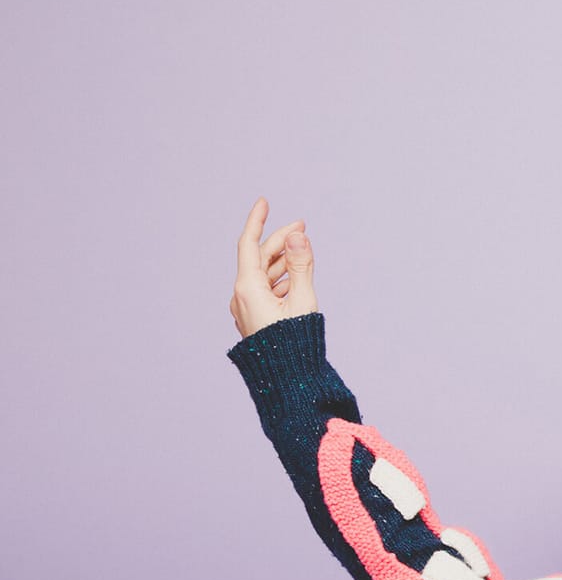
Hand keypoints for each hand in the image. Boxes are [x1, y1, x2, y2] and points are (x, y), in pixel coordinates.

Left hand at [231, 197, 317, 338]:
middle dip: (280, 240)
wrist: (285, 377)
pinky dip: (280, 277)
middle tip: (302, 227)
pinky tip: (295, 277)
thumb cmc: (294, 341)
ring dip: (282, 259)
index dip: (257, 221)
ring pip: (263, 274)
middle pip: (259, 258)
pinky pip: (265, 289)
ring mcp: (247, 308)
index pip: (249, 244)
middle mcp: (242, 296)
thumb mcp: (302, 299)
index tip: (264, 202)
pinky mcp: (255, 318)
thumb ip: (301, 265)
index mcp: (248, 288)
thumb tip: (298, 234)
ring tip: (302, 250)